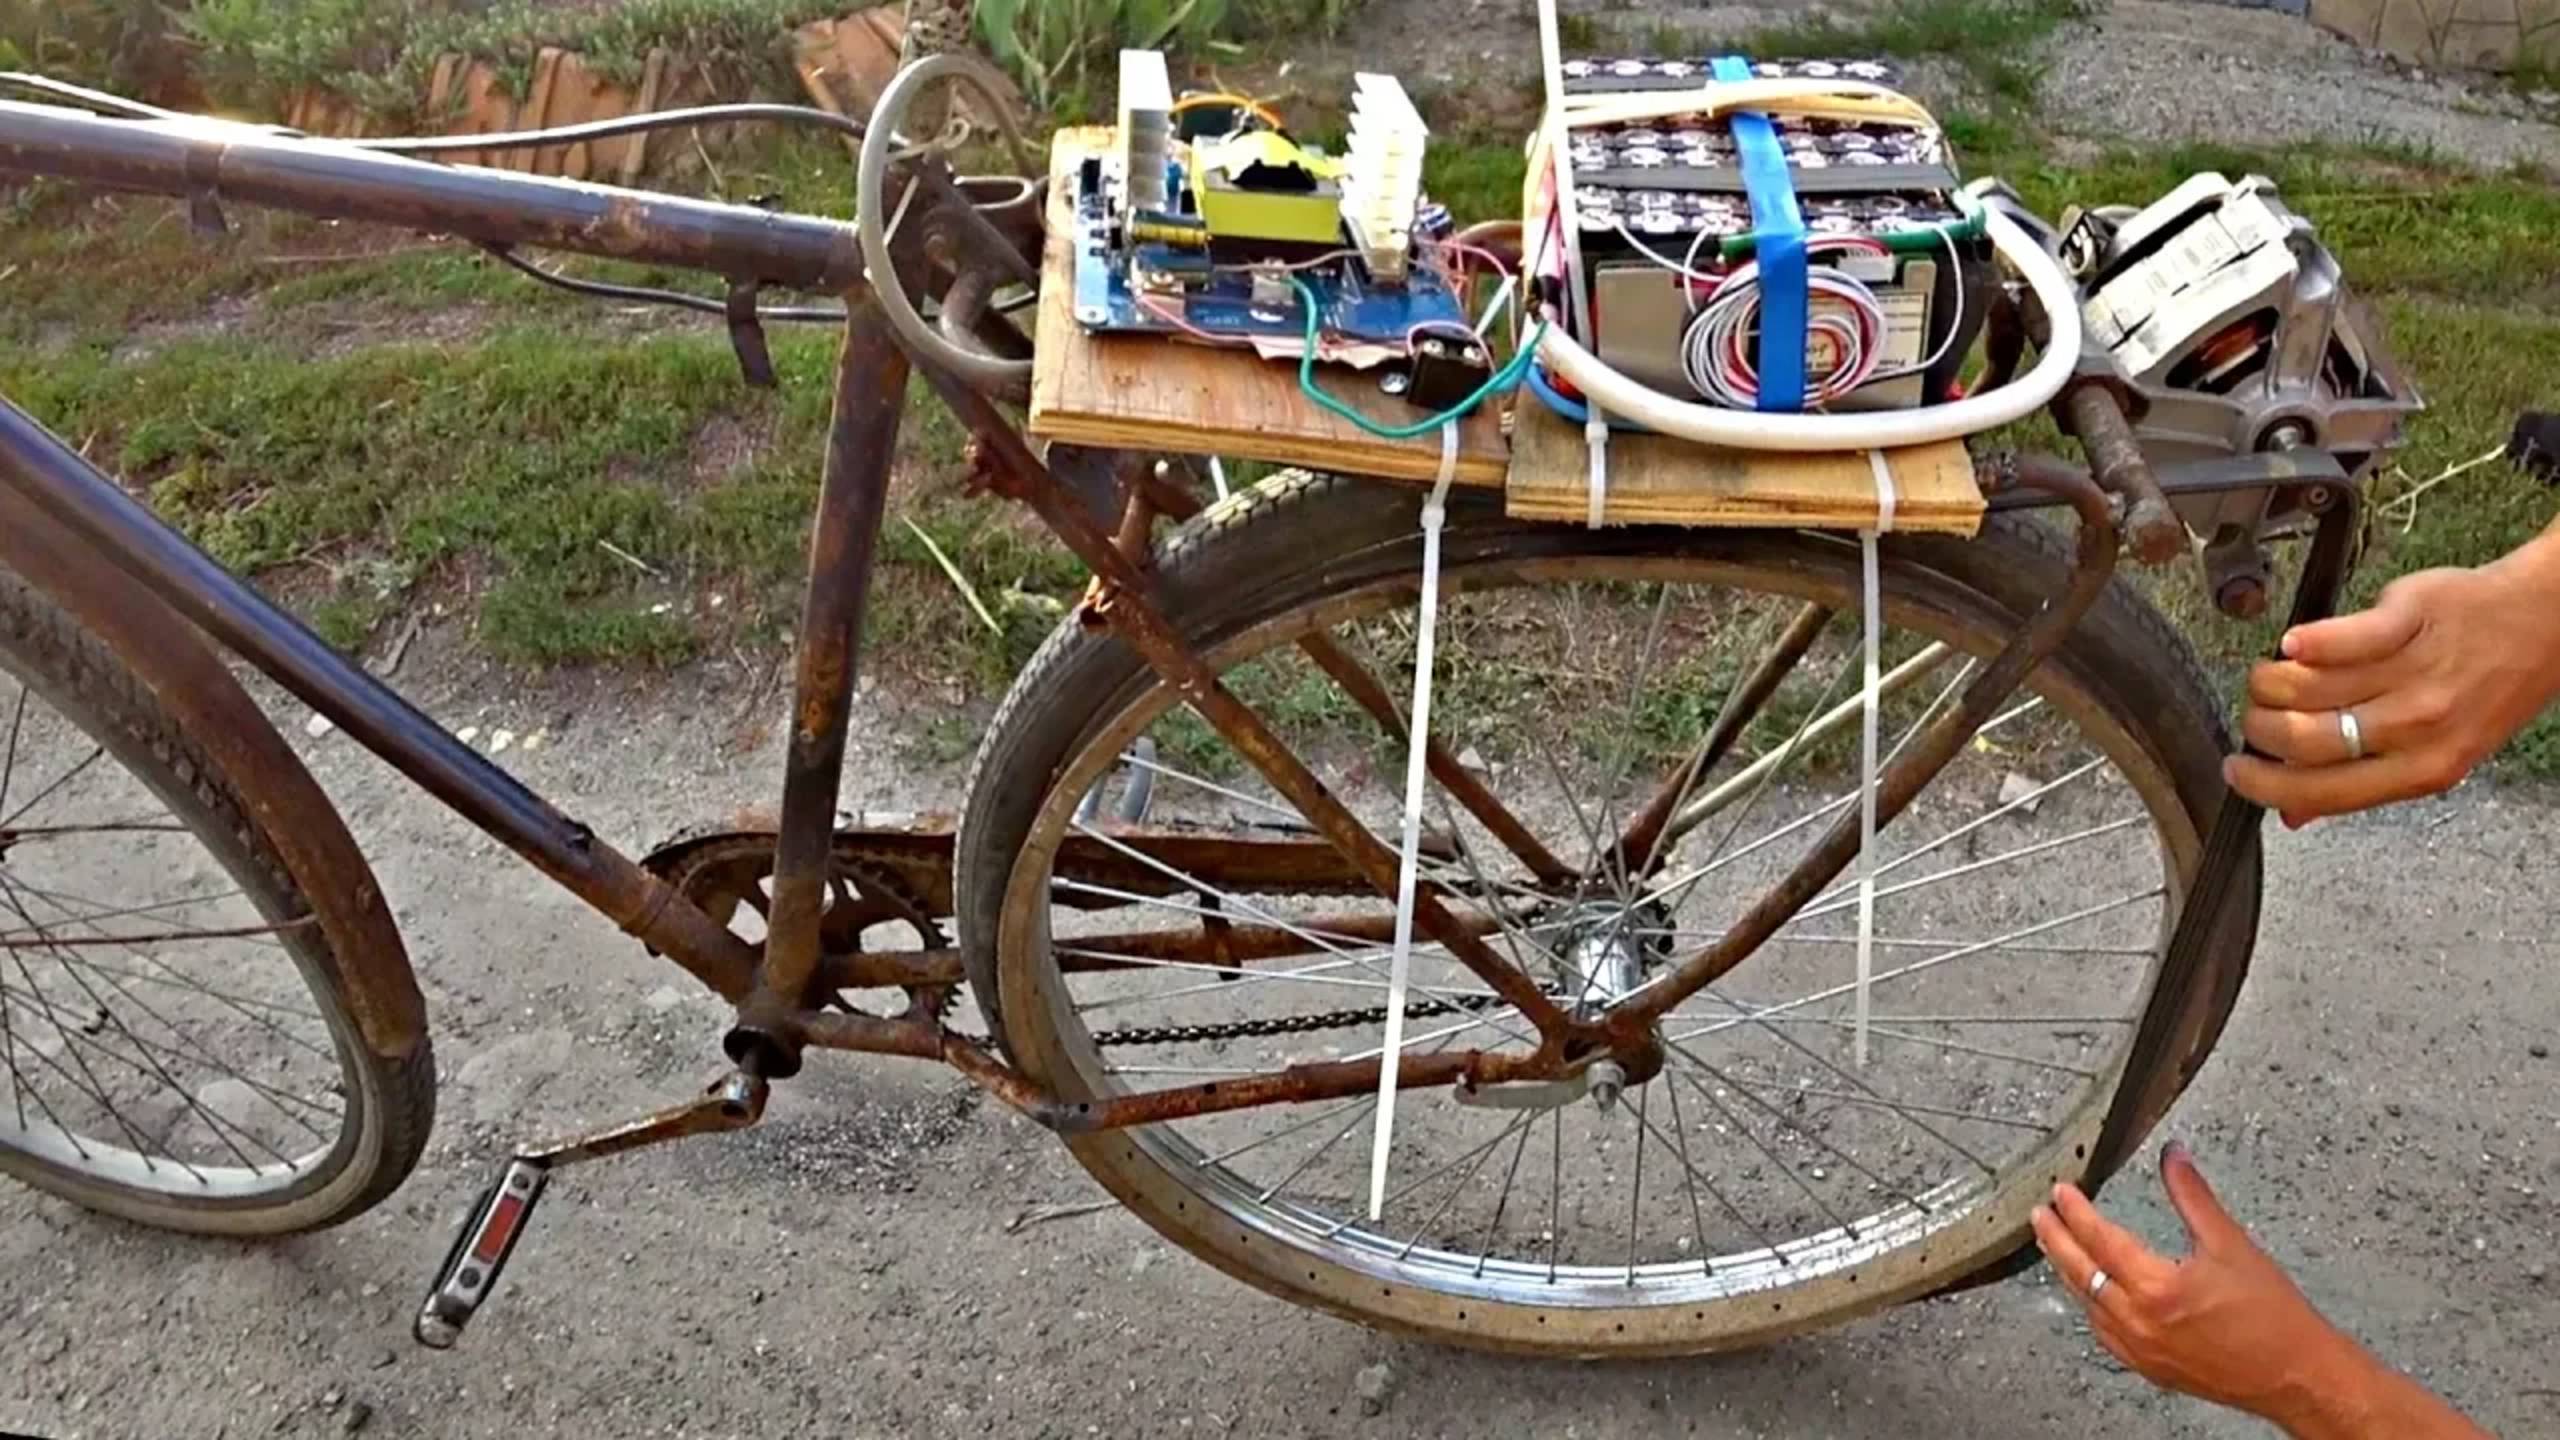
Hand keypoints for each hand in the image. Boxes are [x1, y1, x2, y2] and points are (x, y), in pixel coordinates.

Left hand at [2031, 1142, 2350, 1419]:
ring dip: (2069, 1273)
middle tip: (2039, 1216)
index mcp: (2157, 1289)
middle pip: (2080, 1273)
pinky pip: (2105, 1334)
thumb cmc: (2274, 1316)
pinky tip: (2090, 1294)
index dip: (2076, 1212)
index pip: (2100, 1240)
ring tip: (2056, 1247)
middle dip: (2055, 1240)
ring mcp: (2142, 1351)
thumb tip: (2173, 1156)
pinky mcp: (2151, 1368)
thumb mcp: (2232, 1244)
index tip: (2061, 1192)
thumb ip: (2194, 1196)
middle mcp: (2140, 1323)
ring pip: (2088, 1305)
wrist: (2299, 1375)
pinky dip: (2091, 1307)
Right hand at [2226, 539, 2559, 825]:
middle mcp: (2419, 726)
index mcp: (2423, 770)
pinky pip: (2336, 638)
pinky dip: (2302, 643)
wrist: (2542, 622)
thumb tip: (2293, 814)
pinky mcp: (2408, 618)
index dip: (2262, 784)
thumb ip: (2363, 784)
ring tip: (2272, 676)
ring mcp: (2414, 671)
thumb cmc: (2490, 686)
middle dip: (2258, 728)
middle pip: (2302, 738)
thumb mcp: (2437, 755)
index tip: (2236, 770)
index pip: (2319, 790)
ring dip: (2270, 681)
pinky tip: (2292, 644)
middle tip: (2255, 716)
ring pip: (2306, 686)